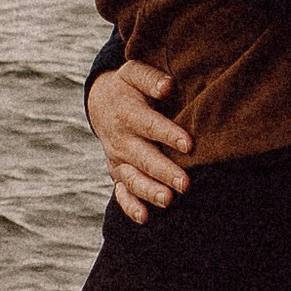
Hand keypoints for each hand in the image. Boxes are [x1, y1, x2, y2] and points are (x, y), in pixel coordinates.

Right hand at [88, 56, 192, 219]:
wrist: (101, 102)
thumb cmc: (128, 87)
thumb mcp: (133, 73)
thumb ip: (150, 78)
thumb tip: (167, 86)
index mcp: (127, 113)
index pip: (149, 125)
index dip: (169, 135)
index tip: (189, 144)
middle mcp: (121, 139)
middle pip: (143, 158)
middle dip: (164, 172)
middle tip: (185, 183)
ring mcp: (117, 159)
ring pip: (132, 178)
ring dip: (149, 191)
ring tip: (168, 200)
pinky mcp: (117, 173)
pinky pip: (121, 193)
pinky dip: (130, 206)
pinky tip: (144, 218)